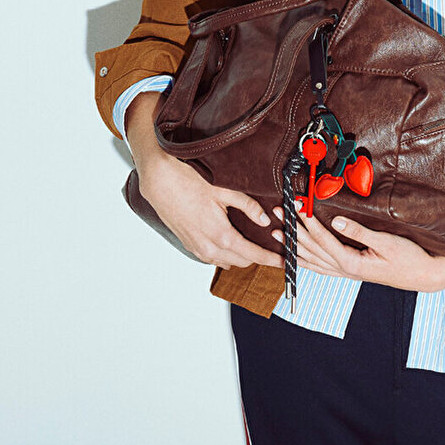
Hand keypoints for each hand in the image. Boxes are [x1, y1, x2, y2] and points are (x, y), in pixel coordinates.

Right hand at [139, 155, 282, 268]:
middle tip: (271, 248)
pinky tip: (229, 243)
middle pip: (243, 261)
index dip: (272, 260)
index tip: (285, 262)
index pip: (254, 255)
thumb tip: (264, 219)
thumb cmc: (188, 183)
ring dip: (241, 256)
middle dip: (259, 257)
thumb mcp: (224, 191)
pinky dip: (225, 254)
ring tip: (251, 245)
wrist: (159, 182)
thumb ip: (248, 207)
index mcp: (221, 235)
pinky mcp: (190, 245)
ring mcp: (198, 248)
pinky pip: (213, 258)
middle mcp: (209, 247)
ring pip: (227, 262)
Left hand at [270, 203, 444, 291]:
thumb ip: (359, 232)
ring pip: (312, 260)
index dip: (307, 221)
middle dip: (292, 230)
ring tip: (277, 231)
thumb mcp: (387, 241)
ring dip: (293, 245)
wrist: (424, 276)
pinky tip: (296, 255)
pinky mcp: (351, 272)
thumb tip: (336, 220)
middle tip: (278, 212)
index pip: (323, 238)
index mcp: (352, 262)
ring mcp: (347, 273)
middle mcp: (346, 270)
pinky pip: (321, 268)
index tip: (296, 205)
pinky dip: (305, 261)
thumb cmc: (409, 258)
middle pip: (311, 249)